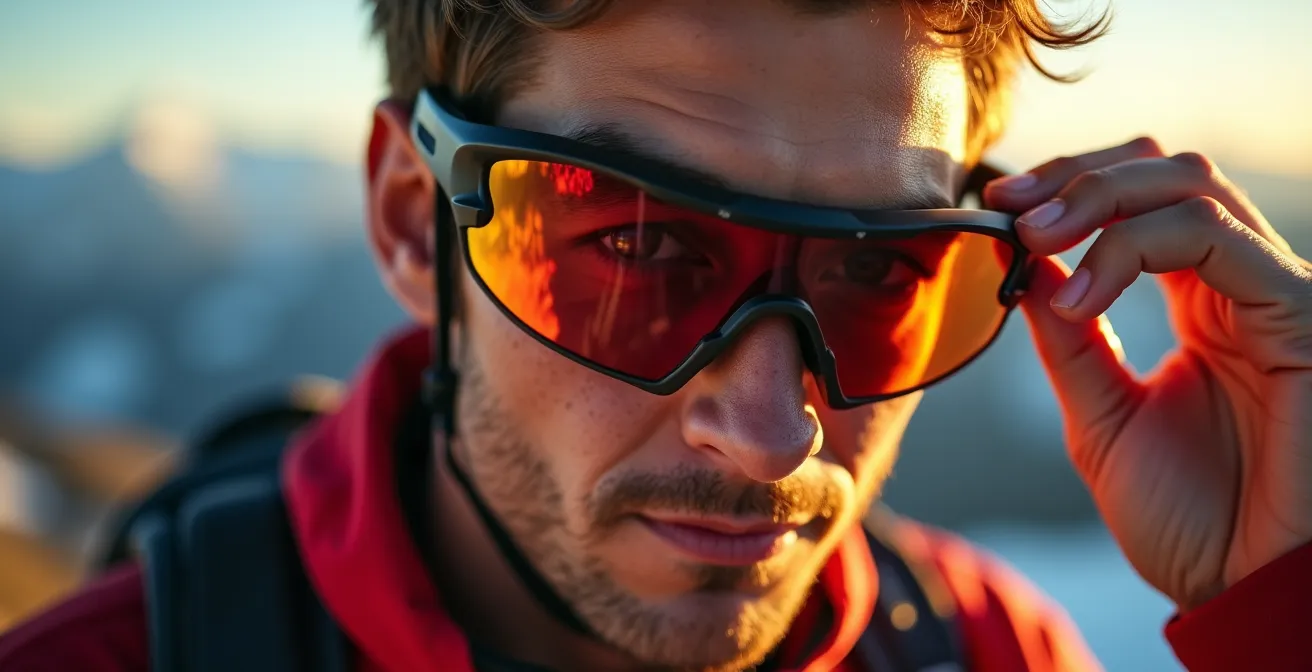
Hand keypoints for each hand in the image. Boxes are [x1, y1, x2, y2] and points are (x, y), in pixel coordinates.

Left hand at [984, 138, 1311, 610]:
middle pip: (1168, 170)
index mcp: (1202, 306)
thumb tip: (1022, 264)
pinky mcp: (1298, 314)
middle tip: (1013, 208)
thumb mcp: (1101, 417)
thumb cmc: (1191, 521)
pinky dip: (1132, 248)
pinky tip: (1080, 298)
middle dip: (1079, 175)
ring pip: (1191, 186)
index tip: (1000, 203)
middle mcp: (1241, 288)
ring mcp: (1274, 294)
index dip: (1070, 185)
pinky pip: (1214, 238)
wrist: (1244, 591)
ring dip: (1098, 198)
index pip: (1142, 200)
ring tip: (1035, 239)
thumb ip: (1068, 341)